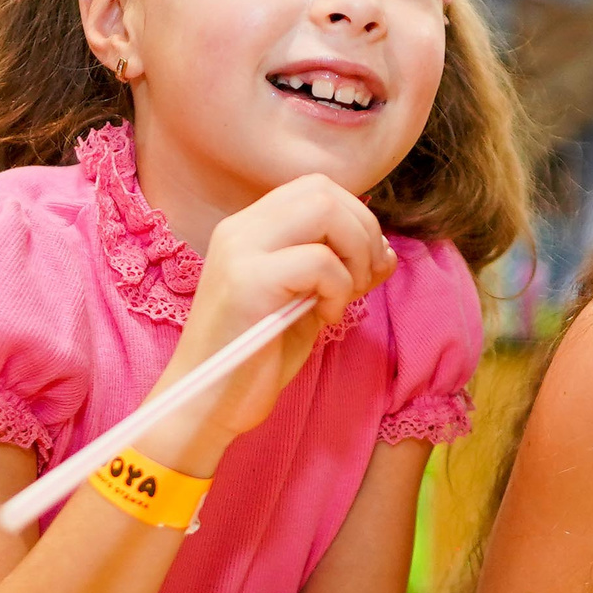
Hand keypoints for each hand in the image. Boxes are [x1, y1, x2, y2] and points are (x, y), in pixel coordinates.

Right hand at [148, 176, 396, 469]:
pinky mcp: (248, 282)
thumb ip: (341, 273)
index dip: (354, 218)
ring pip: (324, 210)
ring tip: (346, 296)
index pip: (315, 187)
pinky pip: (320, 261)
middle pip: (323, 189)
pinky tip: (326, 318)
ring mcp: (241, 251)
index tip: (363, 266)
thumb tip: (387, 252)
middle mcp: (240, 229)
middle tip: (362, 280)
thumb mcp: (307, 307)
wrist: (206, 405)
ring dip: (355, 253)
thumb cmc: (255, 360)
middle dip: (363, 230)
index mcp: (249, 229)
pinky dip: (339, 288)